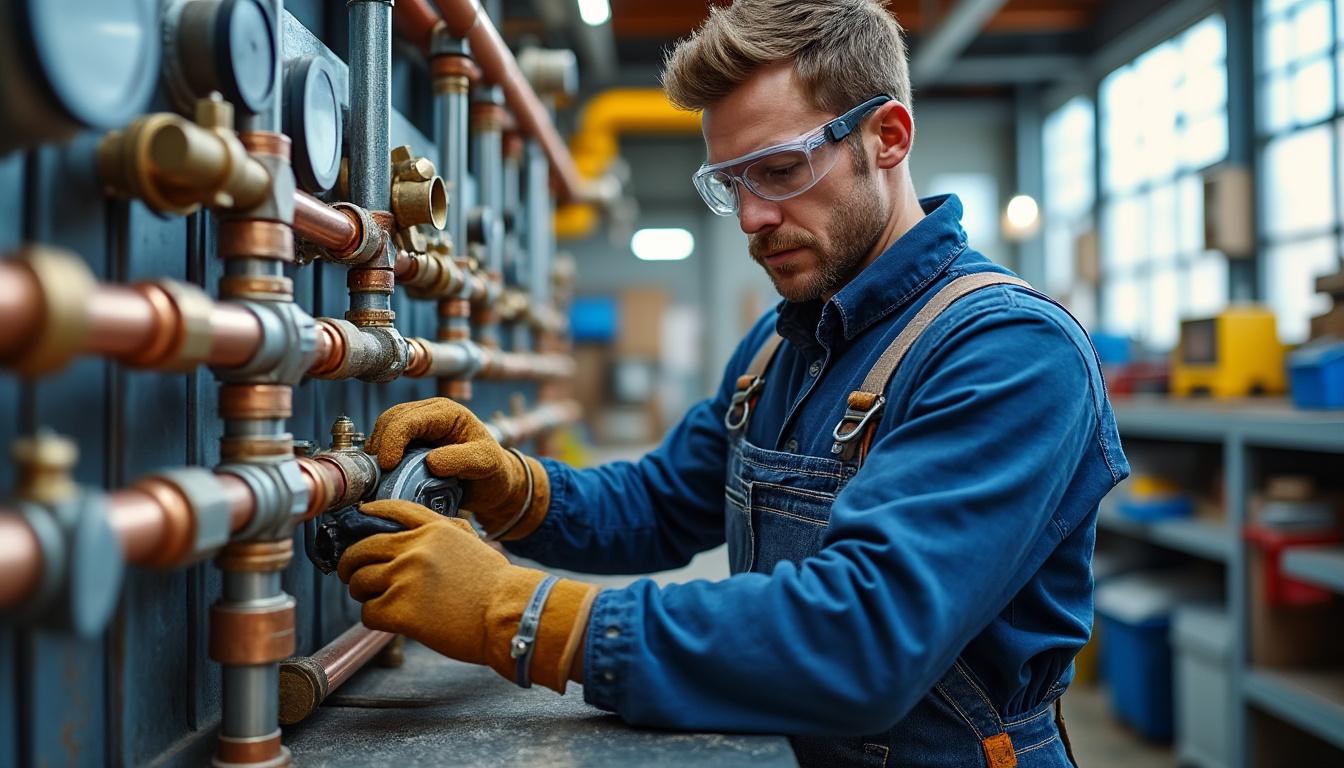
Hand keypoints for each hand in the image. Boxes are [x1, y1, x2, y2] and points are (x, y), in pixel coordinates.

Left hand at [338, 499, 597, 692]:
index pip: (391, 510)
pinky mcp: (399, 610)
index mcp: (434, 529)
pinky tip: (390, 622)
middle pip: (361, 549)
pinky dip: (374, 619)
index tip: (358, 517)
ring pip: (360, 581)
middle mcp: (415, 548)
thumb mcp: (473, 544)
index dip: (369, 514)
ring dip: (363, 594)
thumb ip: (446, 533)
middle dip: (352, 565)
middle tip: (354, 576)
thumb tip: (420, 535)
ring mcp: (404, 578)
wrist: (508, 615)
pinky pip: (368, 613)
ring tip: (376, 601)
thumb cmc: (497, 586)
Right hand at [366, 397, 548, 538]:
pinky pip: (388, 443)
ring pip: (385, 429)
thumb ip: (462, 460)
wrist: (493, 484)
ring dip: (378, 449)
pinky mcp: (412, 442)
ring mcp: (419, 426)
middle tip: (378, 472)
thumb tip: (430, 461)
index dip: (393, 440)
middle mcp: (430, 414)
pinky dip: (382, 456)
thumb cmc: (493, 471)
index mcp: (447, 412)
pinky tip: (382, 473)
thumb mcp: (486, 464)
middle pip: (391, 419)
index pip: (410, 419)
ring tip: (378, 474)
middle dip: (381, 444)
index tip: (388, 465)